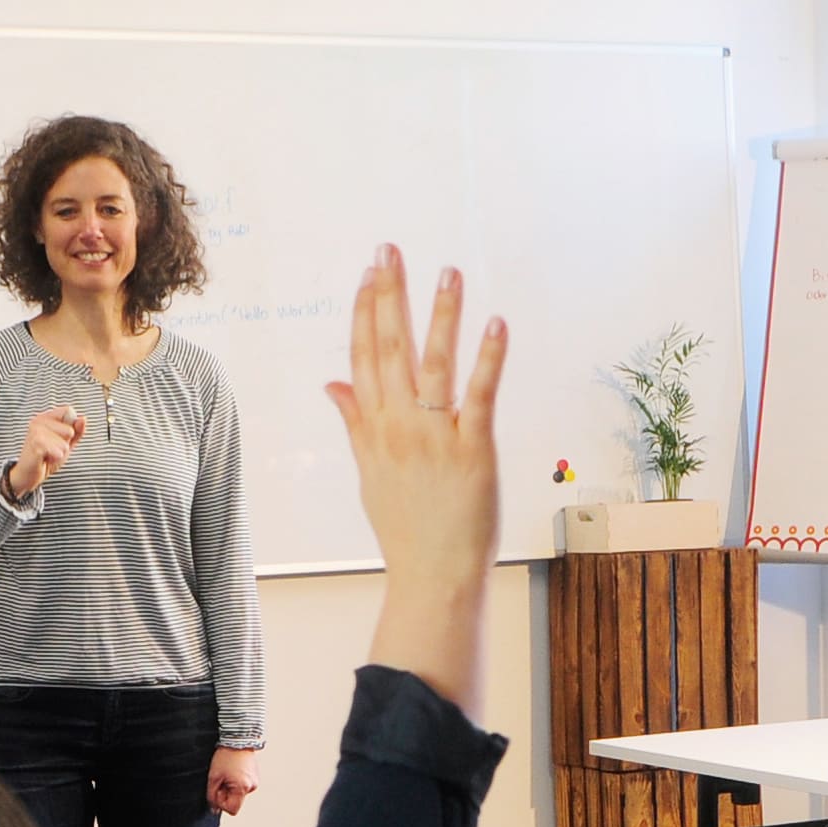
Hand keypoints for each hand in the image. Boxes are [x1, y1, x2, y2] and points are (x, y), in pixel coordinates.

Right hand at [6, 404, 86, 501]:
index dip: (71, 427)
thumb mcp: (65, 444)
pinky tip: (45, 459)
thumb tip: (83, 419)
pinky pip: (57, 451)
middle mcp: (38, 420)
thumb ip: (76, 432)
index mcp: (46, 417)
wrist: (28, 475)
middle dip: (65, 444)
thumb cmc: (46, 458)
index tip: (60, 438)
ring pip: (64, 442)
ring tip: (48, 455)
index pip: (68, 411)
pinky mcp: (35, 443)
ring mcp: (35, 431)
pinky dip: (55, 458)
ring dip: (60, 453)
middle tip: (51, 449)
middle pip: (69, 430)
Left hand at [207, 747, 259, 814]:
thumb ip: (212, 796)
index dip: (221, 803)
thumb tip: (214, 810)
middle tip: (221, 779)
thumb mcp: (214, 777)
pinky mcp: (255, 776)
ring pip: (239, 794)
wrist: (238, 739)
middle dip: (226, 793)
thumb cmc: (226, 756)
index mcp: (243, 788)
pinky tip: (233, 771)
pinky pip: (243, 786)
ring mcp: (255, 782)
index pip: (232, 810)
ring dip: (231, 787)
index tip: (218, 789)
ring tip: (228, 773)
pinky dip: (236, 782)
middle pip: (236, 802)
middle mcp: (252, 787)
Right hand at [331, 248, 502, 708]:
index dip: (365, 312)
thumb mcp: (369, 473)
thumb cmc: (405, 528)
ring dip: (441, 314)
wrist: (433, 576)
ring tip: (448, 271)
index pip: (363, 357)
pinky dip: (488, 358)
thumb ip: (354, 423)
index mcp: (374, 429)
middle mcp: (399, 426)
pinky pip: (480, 395)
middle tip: (390, 250)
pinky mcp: (473, 450)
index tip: (368, 273)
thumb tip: (331, 383)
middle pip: (390, 349)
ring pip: (434, 363)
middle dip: (390, 295)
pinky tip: (496, 323)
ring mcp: (435, 437)